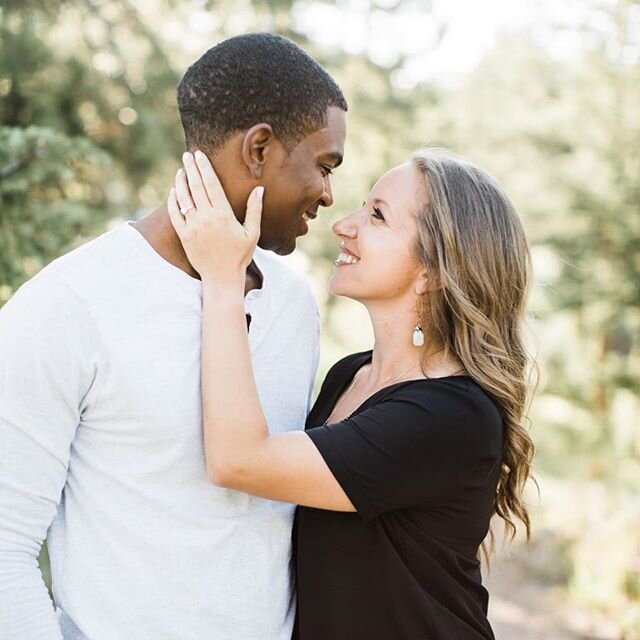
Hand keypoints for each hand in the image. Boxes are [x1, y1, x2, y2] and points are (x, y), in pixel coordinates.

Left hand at [167, 150, 263, 281]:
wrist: (221, 277)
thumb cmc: (240, 256)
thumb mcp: (252, 233)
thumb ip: (254, 210)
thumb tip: (259, 189)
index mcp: (223, 215)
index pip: (211, 184)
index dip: (205, 167)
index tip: (200, 155)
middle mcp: (206, 218)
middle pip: (196, 187)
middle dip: (191, 168)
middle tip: (187, 155)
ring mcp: (193, 226)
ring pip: (183, 198)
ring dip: (180, 182)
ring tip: (180, 170)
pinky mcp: (184, 235)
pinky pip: (175, 214)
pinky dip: (173, 201)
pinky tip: (173, 191)